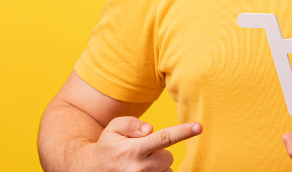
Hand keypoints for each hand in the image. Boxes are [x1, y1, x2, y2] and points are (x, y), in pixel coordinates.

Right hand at [87, 116, 201, 171]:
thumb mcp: (114, 128)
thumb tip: (150, 129)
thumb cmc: (107, 146)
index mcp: (133, 149)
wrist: (92, 169)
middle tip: (142, 151)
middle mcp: (139, 168)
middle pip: (169, 157)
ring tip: (138, 164)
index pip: (164, 138)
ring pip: (166, 170)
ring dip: (157, 166)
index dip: (183, 132)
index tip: (199, 127)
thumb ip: (132, 124)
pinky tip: (143, 170)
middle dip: (160, 152)